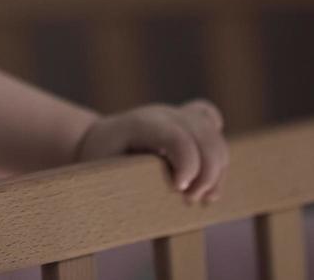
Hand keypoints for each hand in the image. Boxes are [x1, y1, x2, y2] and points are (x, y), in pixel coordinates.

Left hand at [75, 99, 228, 203]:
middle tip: (190, 200)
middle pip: (204, 136)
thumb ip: (132, 178)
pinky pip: (210, 119)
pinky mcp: (186, 119)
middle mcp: (161, 114)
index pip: (177, 137)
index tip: (181, 192)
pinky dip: (217, 147)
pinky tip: (209, 173)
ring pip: (213, 135)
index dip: (189, 165)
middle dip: (206, 174)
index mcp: (138, 124)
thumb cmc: (100, 161)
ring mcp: (175, 114)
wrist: (96, 141)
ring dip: (216, 170)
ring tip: (201, 197)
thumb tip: (163, 191)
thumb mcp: (105, 171)